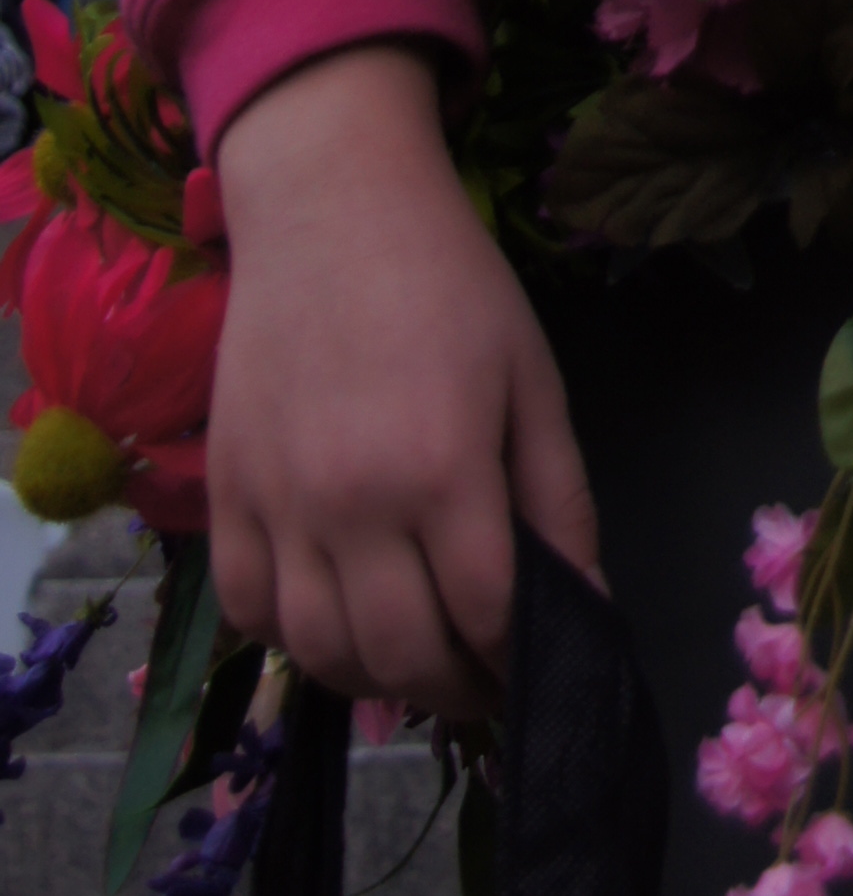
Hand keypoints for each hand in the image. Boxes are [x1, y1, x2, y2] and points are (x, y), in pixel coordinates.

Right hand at [209, 42, 601, 727]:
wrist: (331, 207)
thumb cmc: (451, 284)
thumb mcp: (533, 382)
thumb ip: (559, 502)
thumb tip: (584, 603)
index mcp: (442, 473)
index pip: (486, 617)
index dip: (518, 662)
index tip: (536, 671)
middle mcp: (351, 505)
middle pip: (401, 654)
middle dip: (455, 688)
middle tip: (482, 681)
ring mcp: (277, 504)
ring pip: (317, 651)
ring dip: (374, 678)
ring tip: (416, 660)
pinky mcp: (225, 493)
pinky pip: (245, 610)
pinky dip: (290, 639)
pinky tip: (334, 618)